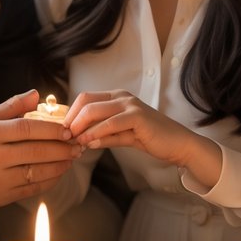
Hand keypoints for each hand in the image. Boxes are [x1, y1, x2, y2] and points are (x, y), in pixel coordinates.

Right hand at [0, 90, 81, 205]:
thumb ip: (9, 108)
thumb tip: (36, 95)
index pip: (28, 129)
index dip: (52, 129)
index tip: (68, 129)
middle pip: (37, 150)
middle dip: (63, 147)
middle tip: (78, 144)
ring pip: (38, 172)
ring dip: (60, 165)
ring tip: (71, 157)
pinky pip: (31, 189)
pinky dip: (48, 181)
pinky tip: (57, 172)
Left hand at [64, 90, 197, 165]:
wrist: (177, 144)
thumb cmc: (149, 138)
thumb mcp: (121, 135)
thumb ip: (103, 135)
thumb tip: (81, 140)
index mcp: (116, 96)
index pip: (85, 98)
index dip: (70, 114)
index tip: (63, 131)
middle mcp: (122, 96)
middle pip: (86, 101)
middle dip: (71, 120)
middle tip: (64, 137)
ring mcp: (130, 104)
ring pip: (95, 111)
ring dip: (80, 128)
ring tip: (73, 142)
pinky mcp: (138, 116)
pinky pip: (110, 124)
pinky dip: (96, 134)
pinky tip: (88, 144)